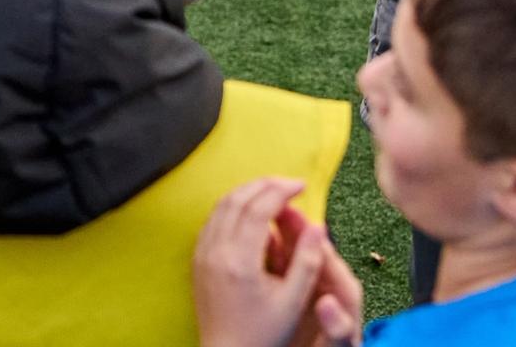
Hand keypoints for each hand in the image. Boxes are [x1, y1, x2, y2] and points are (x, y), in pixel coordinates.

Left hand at [192, 179, 360, 346]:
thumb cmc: (262, 335)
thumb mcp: (293, 301)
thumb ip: (307, 261)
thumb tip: (317, 225)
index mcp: (240, 260)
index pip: (259, 208)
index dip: (282, 190)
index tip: (302, 186)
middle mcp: (216, 252)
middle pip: (237, 199)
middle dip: (265, 185)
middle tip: (289, 185)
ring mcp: (202, 256)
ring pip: (221, 206)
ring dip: (247, 193)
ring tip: (273, 194)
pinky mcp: (198, 262)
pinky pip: (213, 221)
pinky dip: (232, 208)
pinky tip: (251, 216)